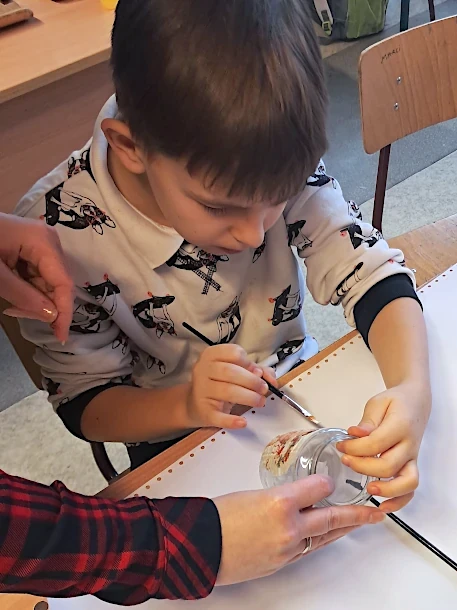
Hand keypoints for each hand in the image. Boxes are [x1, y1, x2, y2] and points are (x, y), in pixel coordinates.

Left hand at [0, 214, 73, 342]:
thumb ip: (23, 295)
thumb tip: (52, 315)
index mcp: (44, 242)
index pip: (63, 283)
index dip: (64, 312)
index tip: (60, 337)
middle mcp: (50, 240)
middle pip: (58, 282)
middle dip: (44, 304)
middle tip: (15, 313)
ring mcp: (43, 242)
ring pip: (49, 281)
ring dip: (33, 297)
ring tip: (10, 304)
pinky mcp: (33, 246)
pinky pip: (39, 274)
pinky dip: (28, 287)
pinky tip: (12, 290)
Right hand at [187, 344, 276, 429]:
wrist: (194, 404)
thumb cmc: (219, 383)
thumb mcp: (235, 370)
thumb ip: (255, 370)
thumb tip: (269, 377)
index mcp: (211, 355)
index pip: (233, 353)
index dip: (249, 363)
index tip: (257, 372)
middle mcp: (203, 370)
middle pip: (230, 372)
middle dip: (252, 381)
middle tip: (264, 389)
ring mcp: (201, 390)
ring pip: (227, 391)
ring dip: (249, 397)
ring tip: (260, 401)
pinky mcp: (203, 411)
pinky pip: (219, 416)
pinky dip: (232, 420)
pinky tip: (243, 422)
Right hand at [214, 475, 384, 584]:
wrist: (200, 546)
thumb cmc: (217, 517)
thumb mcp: (252, 494)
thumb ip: (279, 496)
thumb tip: (293, 498)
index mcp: (279, 502)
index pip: (316, 488)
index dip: (325, 483)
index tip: (331, 481)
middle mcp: (288, 527)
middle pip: (331, 518)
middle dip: (355, 514)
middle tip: (373, 512)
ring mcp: (287, 549)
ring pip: (322, 537)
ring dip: (341, 529)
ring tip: (356, 523)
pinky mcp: (281, 563)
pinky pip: (306, 550)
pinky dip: (317, 541)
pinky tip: (322, 537)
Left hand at [337, 382, 430, 512]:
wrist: (415, 403)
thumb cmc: (395, 403)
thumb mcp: (378, 403)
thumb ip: (367, 421)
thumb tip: (355, 433)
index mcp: (400, 425)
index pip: (376, 443)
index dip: (354, 448)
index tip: (340, 445)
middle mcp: (409, 445)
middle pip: (388, 466)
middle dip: (362, 467)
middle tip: (345, 460)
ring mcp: (412, 458)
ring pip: (406, 482)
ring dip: (386, 490)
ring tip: (368, 488)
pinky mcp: (411, 467)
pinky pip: (410, 489)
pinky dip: (400, 501)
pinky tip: (383, 506)